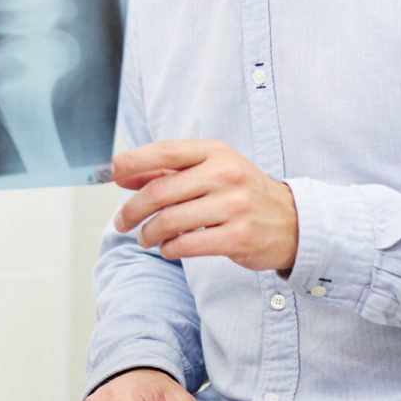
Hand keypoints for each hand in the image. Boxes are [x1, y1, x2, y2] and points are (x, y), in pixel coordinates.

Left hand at [111, 140, 298, 271]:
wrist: (293, 222)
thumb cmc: (242, 193)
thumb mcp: (209, 172)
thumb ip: (165, 172)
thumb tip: (120, 174)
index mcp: (215, 152)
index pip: (164, 152)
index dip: (131, 162)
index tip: (108, 173)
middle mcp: (225, 174)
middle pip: (160, 191)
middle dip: (132, 210)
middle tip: (121, 222)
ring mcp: (234, 205)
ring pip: (171, 220)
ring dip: (149, 233)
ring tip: (145, 238)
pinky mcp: (239, 236)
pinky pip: (188, 244)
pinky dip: (170, 248)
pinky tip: (168, 248)